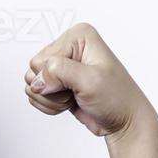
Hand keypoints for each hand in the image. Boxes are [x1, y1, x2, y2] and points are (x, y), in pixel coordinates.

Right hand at [22, 23, 153, 141]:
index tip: (78, 84)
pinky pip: (36, 94)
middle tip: (75, 91)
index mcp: (78, 36)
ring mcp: (62, 65)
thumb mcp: (91, 81)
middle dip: (52, 89)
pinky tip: (69, 103)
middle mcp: (68, 47)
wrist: (124, 121)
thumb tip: (36, 80)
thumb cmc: (117, 99)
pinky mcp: (57, 82)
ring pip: (32, 83)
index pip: (41, 60)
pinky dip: (49, 104)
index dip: (55, 78)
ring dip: (50, 98)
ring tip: (74, 97)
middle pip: (34, 70)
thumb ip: (59, 72)